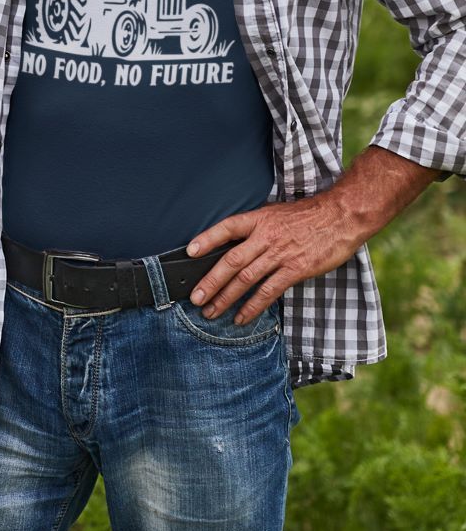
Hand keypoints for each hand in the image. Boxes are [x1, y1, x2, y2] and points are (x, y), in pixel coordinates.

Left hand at [185, 193, 362, 324]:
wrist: (341, 216)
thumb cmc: (309, 216)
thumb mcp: (277, 213)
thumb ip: (257, 229)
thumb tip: (234, 245)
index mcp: (259, 219)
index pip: (227, 228)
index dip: (207, 239)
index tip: (190, 251)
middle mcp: (266, 236)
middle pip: (231, 260)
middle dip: (210, 281)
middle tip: (195, 298)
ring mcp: (280, 254)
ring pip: (246, 279)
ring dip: (226, 298)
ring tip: (211, 311)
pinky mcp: (295, 269)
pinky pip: (269, 291)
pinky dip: (252, 306)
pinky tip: (241, 317)